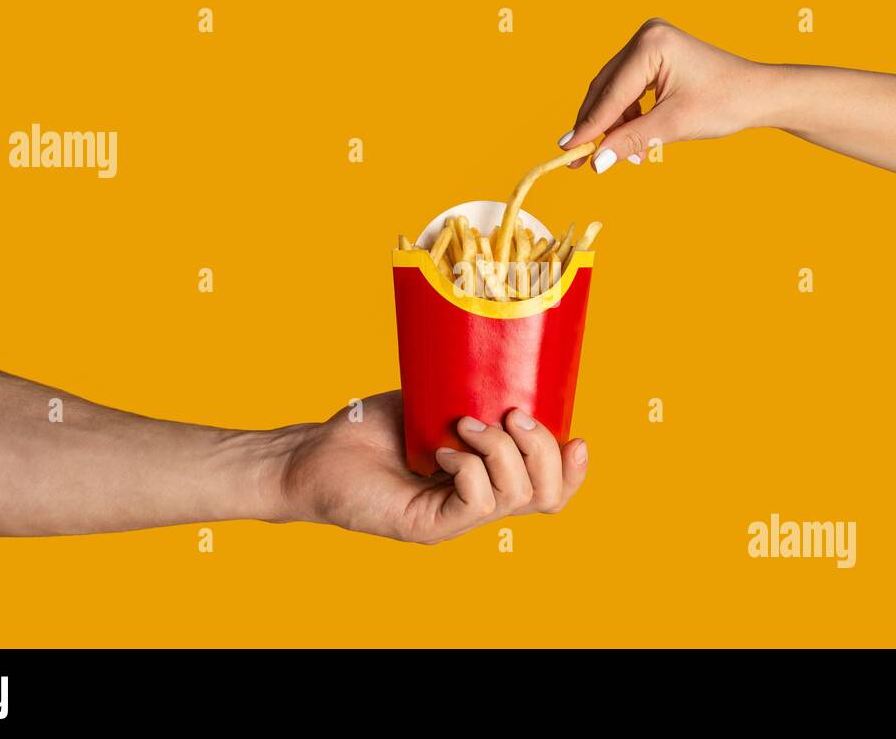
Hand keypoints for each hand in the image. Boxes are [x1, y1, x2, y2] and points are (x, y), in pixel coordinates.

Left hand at [273, 392, 588, 543]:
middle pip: (549, 496)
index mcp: (492, 478)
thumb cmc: (374, 428)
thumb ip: (478, 393)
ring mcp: (456, 519)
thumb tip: (515, 368)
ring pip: (516, 496)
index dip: (575, 469)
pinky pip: (478, 505)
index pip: (553, 489)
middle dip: (544, 450)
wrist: (318, 453)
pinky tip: (442, 452)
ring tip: (464, 424)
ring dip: (500, 451)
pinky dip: (470, 470)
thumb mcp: (440, 400)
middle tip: (512, 414)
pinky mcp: (429, 527)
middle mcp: (480, 503)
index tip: (577, 435)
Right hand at [558, 18, 768, 171]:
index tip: (566, 151)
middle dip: (597, 127)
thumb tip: (597, 163)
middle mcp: (646, 37)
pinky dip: (628, 118)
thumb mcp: (673, 125)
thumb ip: (631, 141)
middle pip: (606, 89)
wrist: (758, 95)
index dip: (588, 126)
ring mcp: (650, 45)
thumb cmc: (724, 103)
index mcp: (650, 43)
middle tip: (578, 159)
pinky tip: (634, 142)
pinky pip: (629, 91)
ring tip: (622, 157)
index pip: (611, 93)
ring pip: (616, 93)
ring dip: (614, 126)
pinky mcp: (655, 58)